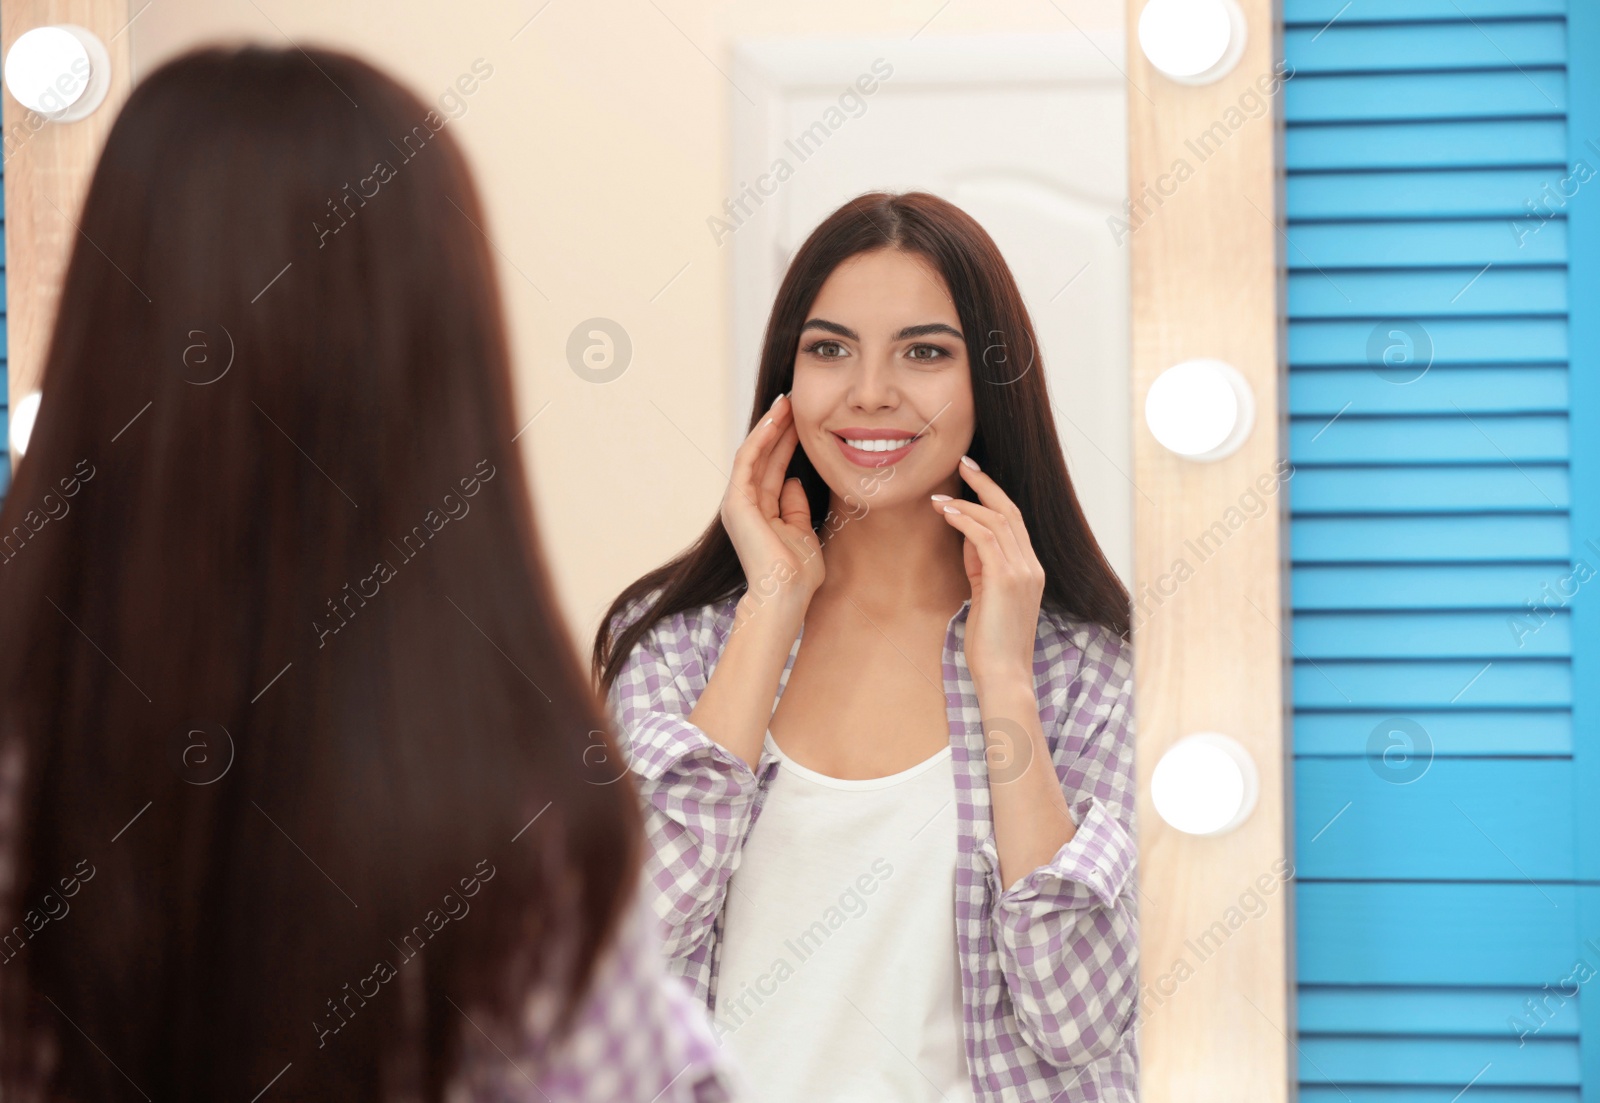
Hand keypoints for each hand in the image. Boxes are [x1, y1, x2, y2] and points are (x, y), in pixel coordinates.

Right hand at [722, 393, 823, 612]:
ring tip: (788, 401)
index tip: (806, 420)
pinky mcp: (736, 501)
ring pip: (755, 453)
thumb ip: (796, 507)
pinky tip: (777, 419)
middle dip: (780, 428)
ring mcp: (738, 502)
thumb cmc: (798, 574)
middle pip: (764, 457)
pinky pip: (748, 460)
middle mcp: (745, 504)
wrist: (785, 595)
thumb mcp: (803, 532)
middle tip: (796, 400)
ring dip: (771, 426)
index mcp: (760, 512)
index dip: (789, 443)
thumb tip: (795, 481)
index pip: (775, 468)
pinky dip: (762, 437)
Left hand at [931, 456, 1043, 687]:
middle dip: (984, 484)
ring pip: (997, 521)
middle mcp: (1031, 566)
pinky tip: (946, 512)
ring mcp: (1023, 572)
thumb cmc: (990, 645)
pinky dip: (965, 520)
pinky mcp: (1007, 579)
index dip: (993, 496)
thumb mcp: (985, 598)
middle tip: (962, 463)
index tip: (972, 476)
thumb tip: (967, 538)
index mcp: (1030, 571)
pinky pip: (985, 538)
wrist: (1003, 675)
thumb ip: (981, 567)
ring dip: (966, 503)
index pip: (1014, 522)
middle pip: (1010, 511)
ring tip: (939, 497)